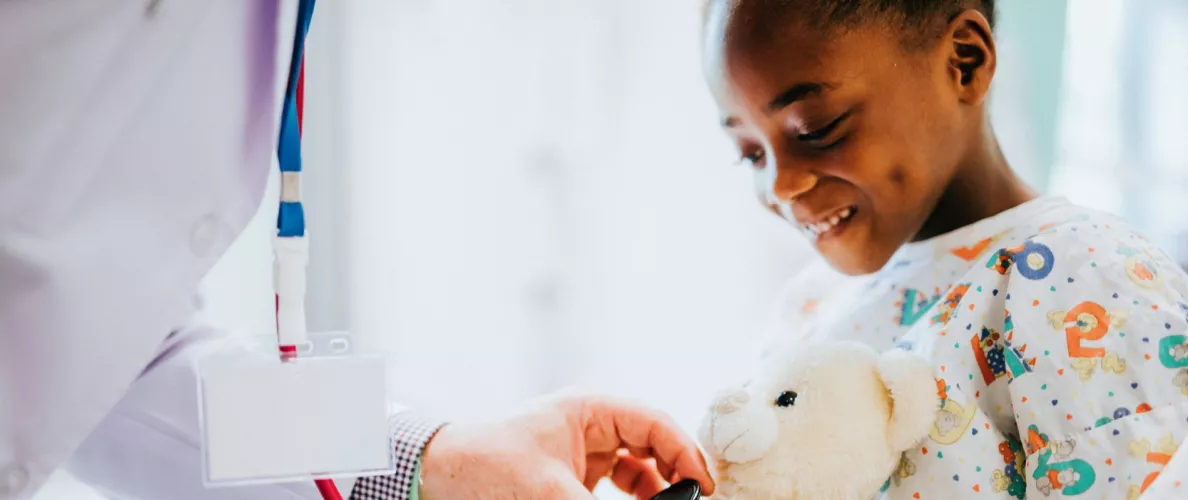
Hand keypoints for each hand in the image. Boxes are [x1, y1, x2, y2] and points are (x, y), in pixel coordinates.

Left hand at [418, 391, 714, 499]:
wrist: (433, 476)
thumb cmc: (483, 466)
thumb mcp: (549, 494)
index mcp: (590, 409)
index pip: (654, 423)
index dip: (685, 453)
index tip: (703, 487)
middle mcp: (592, 425)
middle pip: (653, 445)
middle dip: (674, 475)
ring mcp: (583, 450)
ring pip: (639, 469)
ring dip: (655, 492)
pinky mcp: (572, 476)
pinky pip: (618, 485)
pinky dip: (633, 497)